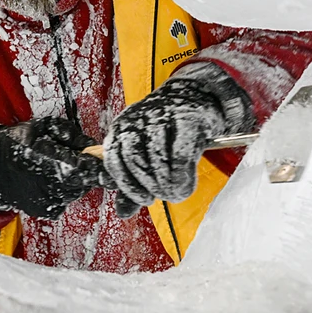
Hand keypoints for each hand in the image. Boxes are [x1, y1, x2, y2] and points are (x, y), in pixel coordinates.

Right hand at [0, 117, 106, 218]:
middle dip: (85, 170)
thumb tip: (92, 146)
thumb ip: (71, 134)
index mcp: (53, 162)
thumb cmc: (18, 143)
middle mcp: (53, 186)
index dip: (100, 165)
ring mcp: (50, 201)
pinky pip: (66, 200)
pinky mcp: (47, 211)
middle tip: (71, 158)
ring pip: (77, 191)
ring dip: (74, 180)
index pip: (89, 170)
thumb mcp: (44, 127)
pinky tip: (48, 180)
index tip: (102, 159)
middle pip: (87, 182)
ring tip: (54, 167)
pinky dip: (63, 190)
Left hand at [103, 63, 251, 217]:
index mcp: (121, 128)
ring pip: (156, 153)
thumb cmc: (168, 134)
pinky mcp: (187, 117)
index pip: (114, 159)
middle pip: (133, 156)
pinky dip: (182, 173)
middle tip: (163, 195)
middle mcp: (136, 118)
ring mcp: (161, 114)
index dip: (128, 184)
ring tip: (176, 192)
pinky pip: (180, 151)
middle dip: (148, 183)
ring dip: (165, 181)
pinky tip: (186, 184)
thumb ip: (133, 183)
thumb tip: (122, 213)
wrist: (197, 99)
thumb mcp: (147, 156)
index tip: (145, 199)